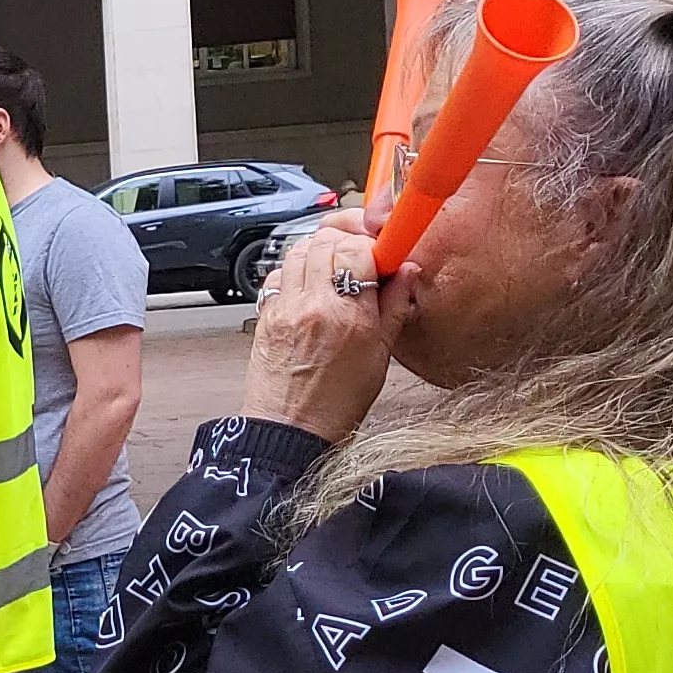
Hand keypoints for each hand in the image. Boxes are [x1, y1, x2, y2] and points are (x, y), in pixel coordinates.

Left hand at [242, 221, 413, 444]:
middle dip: (345, 241)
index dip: (372, 244)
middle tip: (359, 258)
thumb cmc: (336, 403)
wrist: (290, 432)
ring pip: (298, 249)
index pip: (358, 249)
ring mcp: (284, 307)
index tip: (382, 252)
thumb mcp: (381, 355)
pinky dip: (294, 271)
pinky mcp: (265, 314)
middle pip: (325, 240)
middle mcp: (312, 305)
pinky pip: (278, 273)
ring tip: (333, 271)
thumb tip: (407, 272)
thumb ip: (395, 307)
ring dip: (318, 251)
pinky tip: (307, 288)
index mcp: (348, 316)